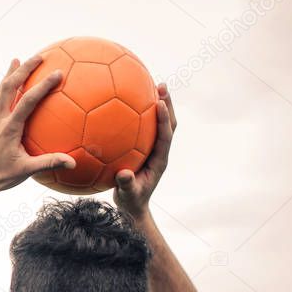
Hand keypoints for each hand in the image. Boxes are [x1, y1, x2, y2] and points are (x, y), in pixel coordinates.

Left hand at [0, 56, 75, 193]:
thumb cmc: (1, 176)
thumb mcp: (26, 171)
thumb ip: (49, 163)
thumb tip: (72, 162)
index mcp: (9, 128)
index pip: (27, 101)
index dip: (43, 85)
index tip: (58, 73)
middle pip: (9, 86)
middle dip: (24, 69)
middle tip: (39, 56)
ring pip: (0, 90)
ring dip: (10, 74)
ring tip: (18, 60)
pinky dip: (4, 86)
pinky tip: (9, 84)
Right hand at [113, 84, 176, 218]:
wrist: (133, 206)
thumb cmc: (131, 201)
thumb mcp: (128, 195)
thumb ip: (127, 185)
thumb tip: (124, 175)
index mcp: (160, 160)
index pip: (165, 136)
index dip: (164, 119)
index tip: (159, 103)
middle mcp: (160, 151)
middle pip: (168, 123)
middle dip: (166, 104)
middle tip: (160, 85)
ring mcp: (153, 149)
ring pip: (158, 123)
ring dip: (157, 104)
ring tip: (150, 85)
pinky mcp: (144, 148)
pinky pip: (144, 128)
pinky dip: (140, 114)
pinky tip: (126, 102)